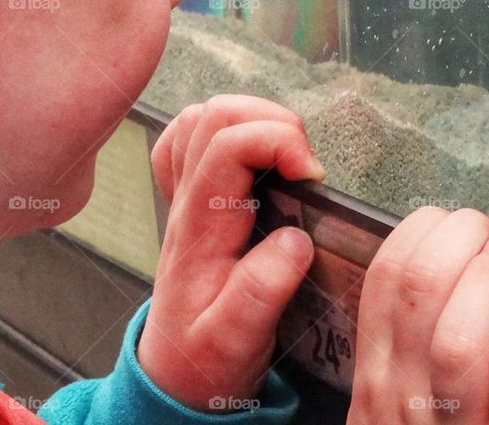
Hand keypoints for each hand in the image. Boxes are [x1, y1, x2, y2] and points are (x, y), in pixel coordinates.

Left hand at [137, 95, 324, 410]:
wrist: (174, 373)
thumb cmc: (206, 356)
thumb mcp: (236, 339)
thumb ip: (263, 290)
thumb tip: (296, 238)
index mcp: (200, 226)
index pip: (228, 147)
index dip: (279, 142)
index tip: (315, 177)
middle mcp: (186, 201)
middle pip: (215, 116)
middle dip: (273, 122)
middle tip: (306, 165)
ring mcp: (183, 194)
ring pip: (203, 117)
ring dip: (253, 119)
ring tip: (288, 154)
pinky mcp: (191, 196)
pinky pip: (189, 137)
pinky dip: (223, 130)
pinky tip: (250, 154)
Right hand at [347, 207, 488, 424]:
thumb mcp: (388, 394)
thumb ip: (404, 342)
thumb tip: (443, 265)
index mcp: (375, 370)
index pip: (383, 277)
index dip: (420, 230)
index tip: (448, 222)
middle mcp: (403, 392)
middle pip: (418, 290)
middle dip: (458, 237)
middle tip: (487, 234)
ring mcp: (452, 424)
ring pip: (458, 340)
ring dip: (488, 279)